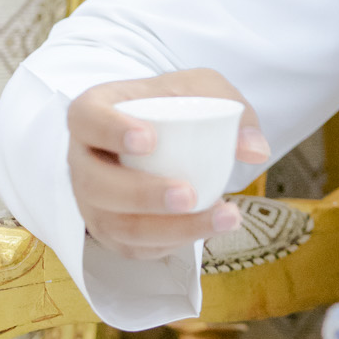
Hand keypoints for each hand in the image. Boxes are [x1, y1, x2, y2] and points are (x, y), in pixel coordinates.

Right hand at [67, 70, 269, 259]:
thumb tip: (254, 150)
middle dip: (141, 195)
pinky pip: (132, 247)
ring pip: (115, 225)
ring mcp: (92, 199)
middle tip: (188, 195)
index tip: (149, 139)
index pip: (85, 118)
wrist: (166, 134)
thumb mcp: (203, 90)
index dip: (110, 131)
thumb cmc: (176, 106)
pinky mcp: (110, 230)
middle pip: (95, 184)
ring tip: (221, 218)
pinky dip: (171, 244)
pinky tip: (207, 231)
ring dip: (168, 229)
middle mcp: (83, 158)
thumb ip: (231, 108)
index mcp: (93, 113)